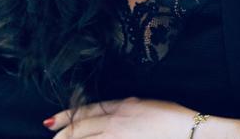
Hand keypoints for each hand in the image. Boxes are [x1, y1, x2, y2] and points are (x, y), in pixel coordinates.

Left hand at [45, 98, 239, 137]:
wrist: (188, 128)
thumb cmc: (171, 116)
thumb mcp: (144, 104)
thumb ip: (125, 107)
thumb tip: (111, 113)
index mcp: (121, 105)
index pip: (87, 110)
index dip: (68, 115)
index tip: (51, 120)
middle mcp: (116, 118)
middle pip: (83, 125)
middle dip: (64, 132)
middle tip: (51, 136)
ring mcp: (120, 133)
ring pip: (89, 137)